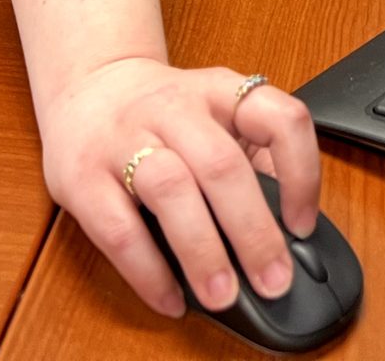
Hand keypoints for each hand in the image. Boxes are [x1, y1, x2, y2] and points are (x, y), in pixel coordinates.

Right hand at [35, 57, 320, 318]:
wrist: (89, 86)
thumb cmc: (165, 114)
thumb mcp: (218, 114)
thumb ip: (253, 158)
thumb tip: (289, 232)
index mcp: (221, 91)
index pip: (278, 118)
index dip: (301, 174)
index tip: (301, 225)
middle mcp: (175, 107)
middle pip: (221, 164)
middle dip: (253, 231)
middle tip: (272, 281)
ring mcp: (124, 138)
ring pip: (170, 189)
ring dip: (202, 250)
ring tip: (222, 295)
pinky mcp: (83, 176)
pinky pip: (118, 229)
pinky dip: (148, 271)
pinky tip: (170, 298)